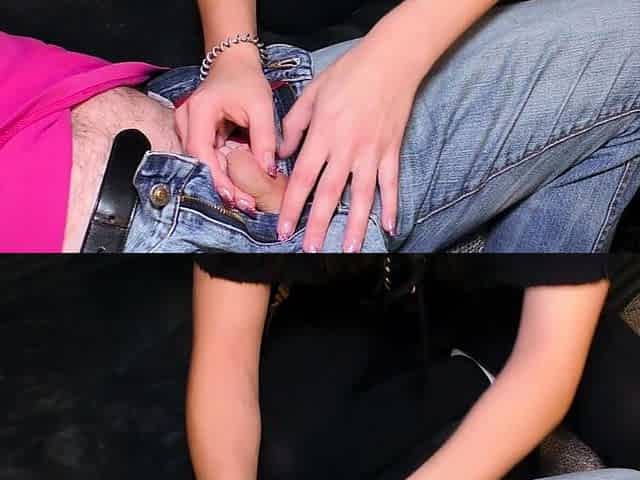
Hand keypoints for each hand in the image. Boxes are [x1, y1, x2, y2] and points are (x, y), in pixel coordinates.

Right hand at [176, 46, 276, 212]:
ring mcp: (187, 128)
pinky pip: (208, 159)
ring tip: (245, 201)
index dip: (215, 177)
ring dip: (222, 182)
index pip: (200, 151)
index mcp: (199, 110)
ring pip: (202, 164)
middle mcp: (186, 120)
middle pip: (198, 162)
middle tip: (245, 205)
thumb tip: (268, 171)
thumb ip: (265, 139)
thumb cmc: (246, 81)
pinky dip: (223, 173)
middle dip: (221, 185)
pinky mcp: (196, 135)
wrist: (234, 65)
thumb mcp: (262, 106)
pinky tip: (239, 188)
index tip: (233, 196)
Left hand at [276, 41, 418, 251]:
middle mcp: (346, 148)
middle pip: (330, 194)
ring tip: (349, 250)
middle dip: (319, 225)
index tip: (284, 230)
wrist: (390, 61)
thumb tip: (282, 156)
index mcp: (323, 134)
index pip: (303, 178)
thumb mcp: (311, 94)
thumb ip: (293, 126)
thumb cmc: (347, 73)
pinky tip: (389, 228)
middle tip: (311, 251)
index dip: (292, 206)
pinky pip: (391, 184)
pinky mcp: (391, 151)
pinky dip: (391, 206)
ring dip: (356, 225)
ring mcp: (372, 152)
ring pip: (362, 196)